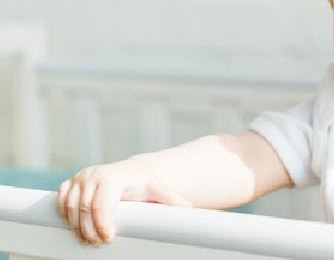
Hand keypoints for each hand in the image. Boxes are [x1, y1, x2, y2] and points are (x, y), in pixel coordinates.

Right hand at [56, 159, 191, 245]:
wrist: (129, 175)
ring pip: (70, 207)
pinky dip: (65, 216)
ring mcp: (79, 179)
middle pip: (84, 207)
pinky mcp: (68, 184)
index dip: (102, 221)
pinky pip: (60, 202)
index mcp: (113, 176)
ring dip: (76, 226)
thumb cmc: (143, 186)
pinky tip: (75, 228)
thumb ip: (170, 199)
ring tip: (88, 240)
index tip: (108, 237)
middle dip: (89, 229)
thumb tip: (188, 209)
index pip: (102, 201)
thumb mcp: (158, 192)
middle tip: (98, 244)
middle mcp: (93, 175)